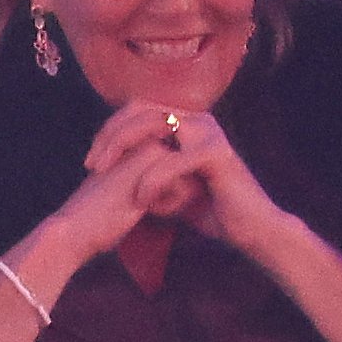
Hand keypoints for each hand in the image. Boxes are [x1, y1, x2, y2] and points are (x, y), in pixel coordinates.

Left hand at [84, 101, 281, 251]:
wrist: (251, 231)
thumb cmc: (212, 212)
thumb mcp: (170, 189)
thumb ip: (147, 172)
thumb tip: (113, 169)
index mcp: (188, 122)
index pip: (139, 110)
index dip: (110, 130)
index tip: (91, 161)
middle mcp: (198, 119)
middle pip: (141, 110)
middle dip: (110, 135)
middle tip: (91, 164)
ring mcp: (209, 133)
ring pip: (153, 126)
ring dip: (122, 148)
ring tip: (105, 174)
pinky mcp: (216, 154)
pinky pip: (171, 161)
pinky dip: (151, 179)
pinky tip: (141, 198)